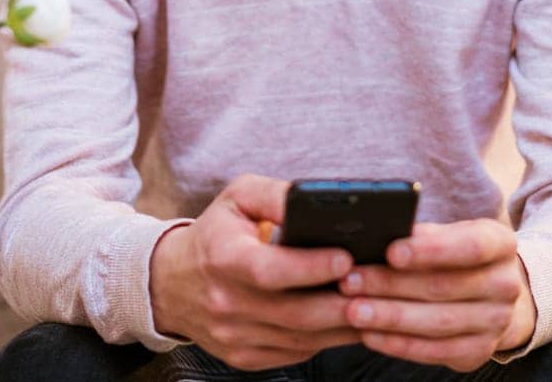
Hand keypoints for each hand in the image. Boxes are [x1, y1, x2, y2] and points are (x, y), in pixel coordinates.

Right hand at [149, 174, 361, 370]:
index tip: (347, 257)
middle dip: (343, 303)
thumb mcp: (239, 198)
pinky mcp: (245, 357)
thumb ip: (276, 195)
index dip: (310, 267)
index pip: (269, 270)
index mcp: (223, 258)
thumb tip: (316, 199)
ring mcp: (234, 336)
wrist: (172, 283)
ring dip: (344, 325)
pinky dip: (328, 339)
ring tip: (377, 304)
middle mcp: (226, 303)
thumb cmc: (217, 233)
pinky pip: (296, 353)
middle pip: (294, 313)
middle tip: (379, 286)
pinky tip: (351, 321)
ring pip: (302, 339)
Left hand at [337, 219, 535, 370]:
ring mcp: (496, 322)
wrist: (492, 295)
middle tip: (350, 281)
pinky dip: (400, 344)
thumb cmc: (457, 256)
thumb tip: (378, 235)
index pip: (470, 246)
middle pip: (444, 286)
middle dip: (392, 284)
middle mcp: (506, 284)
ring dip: (390, 317)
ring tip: (353, 310)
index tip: (391, 251)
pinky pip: (435, 351)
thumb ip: (423, 235)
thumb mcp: (450, 235)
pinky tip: (370, 335)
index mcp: (500, 245)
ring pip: (437, 322)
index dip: (431, 250)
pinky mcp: (479, 351)